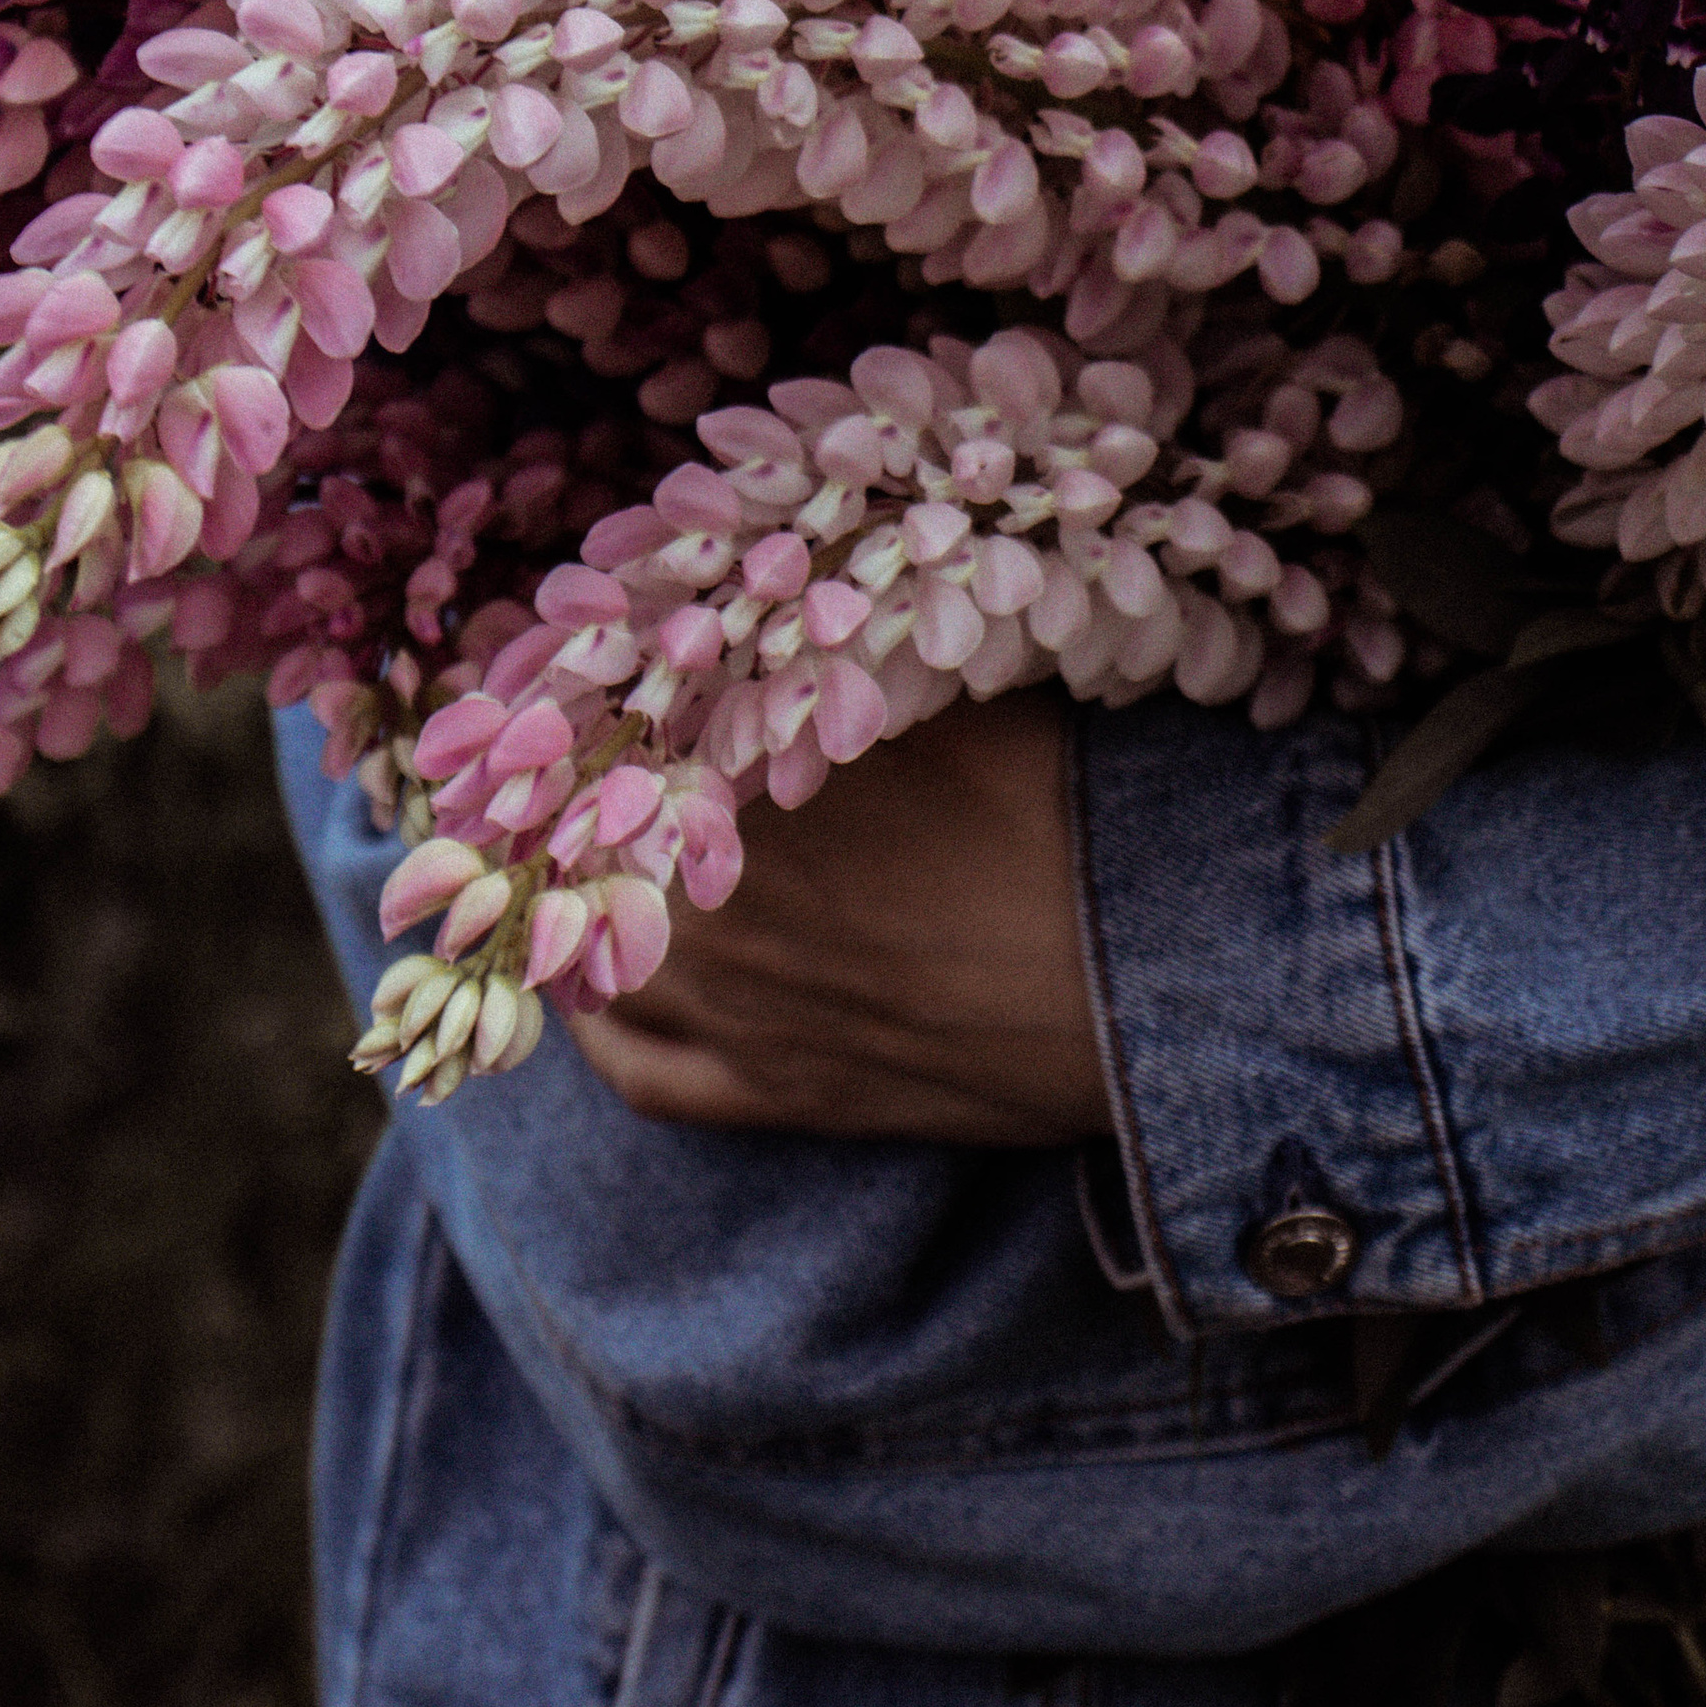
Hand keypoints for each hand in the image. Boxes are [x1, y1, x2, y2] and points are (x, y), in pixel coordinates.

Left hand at [570, 686, 1114, 1146]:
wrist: (1145, 974)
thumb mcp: (948, 692)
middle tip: (570, 769)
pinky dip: (601, 1034)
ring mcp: (736, 1009)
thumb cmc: (1059, 809)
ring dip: (571, 915)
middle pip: (578, 856)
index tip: (560, 679)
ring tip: (575, 873)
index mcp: (738, 789)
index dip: (578, 709)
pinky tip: (595, 1000)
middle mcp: (710, 903)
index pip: (604, 744)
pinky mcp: (777, 1094)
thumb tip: (784, 612)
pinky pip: (641, 1075)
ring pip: (591, 965)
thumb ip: (839, 664)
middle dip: (569, 811)